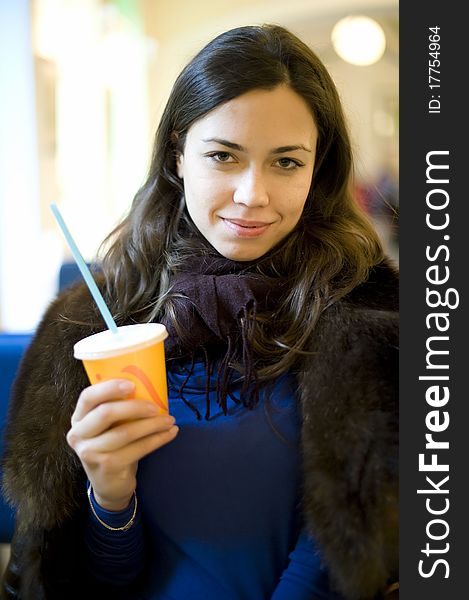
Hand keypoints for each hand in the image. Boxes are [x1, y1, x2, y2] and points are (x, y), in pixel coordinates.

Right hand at [66, 379, 177, 510]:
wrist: (109, 484)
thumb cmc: (112, 446)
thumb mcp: (108, 427)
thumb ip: (117, 408)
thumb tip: (149, 387)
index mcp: (79, 418)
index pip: (88, 397)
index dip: (109, 388)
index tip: (132, 385)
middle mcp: (79, 435)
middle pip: (106, 413)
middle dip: (135, 407)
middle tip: (156, 407)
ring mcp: (90, 452)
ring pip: (125, 432)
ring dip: (152, 425)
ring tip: (169, 420)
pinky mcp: (107, 466)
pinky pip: (137, 448)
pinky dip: (157, 439)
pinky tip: (170, 433)